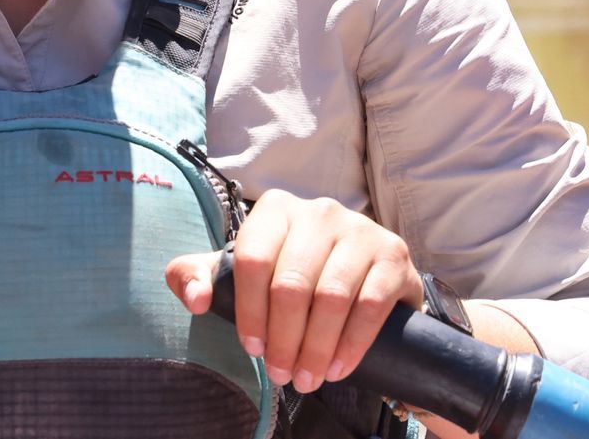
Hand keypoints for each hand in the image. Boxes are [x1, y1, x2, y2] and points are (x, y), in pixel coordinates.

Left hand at [166, 189, 423, 396]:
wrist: (362, 272)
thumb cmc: (288, 271)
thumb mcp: (239, 270)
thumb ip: (197, 276)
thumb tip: (195, 299)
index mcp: (276, 209)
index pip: (253, 260)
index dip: (249, 311)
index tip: (252, 349)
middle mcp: (319, 211)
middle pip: (291, 284)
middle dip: (283, 339)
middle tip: (281, 375)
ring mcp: (360, 229)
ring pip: (331, 297)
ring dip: (316, 348)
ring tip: (307, 378)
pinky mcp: (392, 254)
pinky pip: (369, 305)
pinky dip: (351, 344)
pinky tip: (338, 368)